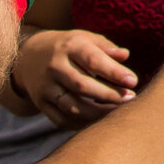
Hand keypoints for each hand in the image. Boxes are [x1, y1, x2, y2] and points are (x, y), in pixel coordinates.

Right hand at [15, 28, 137, 128]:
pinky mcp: (41, 104)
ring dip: (97, 113)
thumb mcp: (86, 39)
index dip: (114, 72)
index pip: (93, 60)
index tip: (133, 81)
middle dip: (108, 95)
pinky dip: (81, 124)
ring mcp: (46, 87)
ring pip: (71, 106)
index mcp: (70, 47)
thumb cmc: (70, 47)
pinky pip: (61, 119)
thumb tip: (125, 56)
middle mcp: (55, 67)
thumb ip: (106, 48)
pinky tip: (98, 122)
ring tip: (117, 113)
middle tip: (130, 99)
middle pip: (82, 85)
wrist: (30, 57)